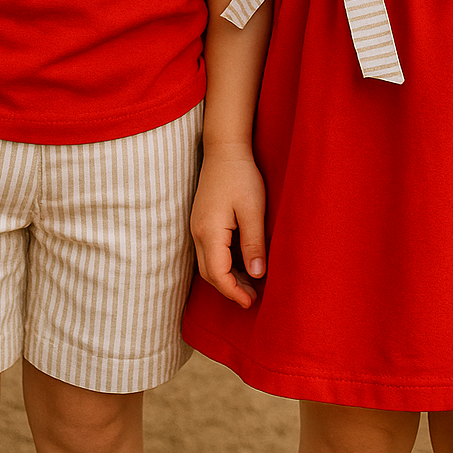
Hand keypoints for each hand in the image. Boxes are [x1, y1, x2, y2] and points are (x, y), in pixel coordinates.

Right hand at [191, 147, 265, 308]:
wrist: (224, 149)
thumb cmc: (241, 176)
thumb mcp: (253, 210)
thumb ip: (254, 244)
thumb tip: (256, 275)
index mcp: (209, 232)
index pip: (217, 274)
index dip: (234, 292)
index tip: (252, 302)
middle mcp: (197, 232)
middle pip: (209, 273)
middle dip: (229, 289)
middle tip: (252, 297)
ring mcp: (197, 226)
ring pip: (207, 263)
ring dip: (225, 277)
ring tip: (249, 284)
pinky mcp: (201, 221)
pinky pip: (208, 251)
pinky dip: (222, 264)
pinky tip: (239, 263)